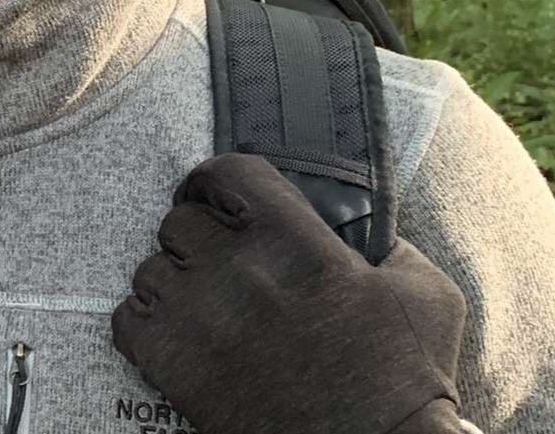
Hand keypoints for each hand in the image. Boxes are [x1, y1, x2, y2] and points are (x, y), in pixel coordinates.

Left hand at [111, 153, 466, 433]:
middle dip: (197, 240)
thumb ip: (391, 244)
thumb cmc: (405, 382)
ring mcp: (200, 315)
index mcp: (296, 240)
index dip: (218, 182)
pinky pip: (127, 320)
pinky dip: (146, 326)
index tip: (219, 198)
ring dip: (172, 285)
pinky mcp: (174, 366)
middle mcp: (239, 267)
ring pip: (150, 268)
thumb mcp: (427, 293)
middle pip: (179, 220)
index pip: (225, 171)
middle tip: (218, 266)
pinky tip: (179, 339)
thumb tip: (364, 228)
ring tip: (202, 309)